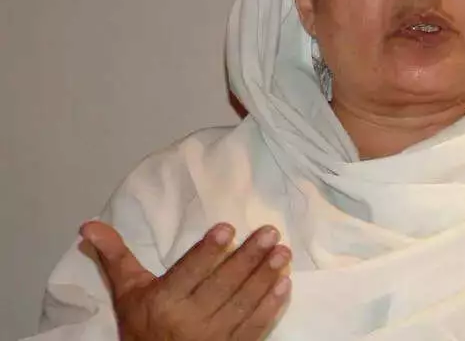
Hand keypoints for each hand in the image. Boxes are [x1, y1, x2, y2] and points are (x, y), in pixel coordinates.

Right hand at [80, 221, 291, 340]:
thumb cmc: (142, 327)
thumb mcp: (127, 293)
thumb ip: (115, 258)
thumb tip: (89, 226)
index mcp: (162, 303)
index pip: (189, 273)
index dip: (208, 251)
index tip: (227, 228)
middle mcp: (188, 322)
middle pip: (223, 286)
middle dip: (249, 258)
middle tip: (270, 232)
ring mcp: (213, 339)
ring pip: (243, 304)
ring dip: (266, 277)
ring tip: (283, 252)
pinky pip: (255, 328)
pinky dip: (271, 307)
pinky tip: (284, 284)